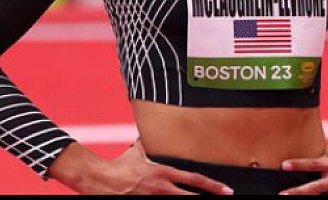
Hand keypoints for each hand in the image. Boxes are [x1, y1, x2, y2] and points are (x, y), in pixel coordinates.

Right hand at [49, 140, 233, 194]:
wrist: (101, 179)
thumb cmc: (119, 165)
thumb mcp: (136, 152)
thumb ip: (147, 145)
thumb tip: (150, 135)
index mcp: (163, 173)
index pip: (194, 179)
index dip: (212, 186)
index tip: (227, 190)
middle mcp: (162, 188)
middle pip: (191, 198)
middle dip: (208, 199)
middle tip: (224, 199)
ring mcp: (154, 199)